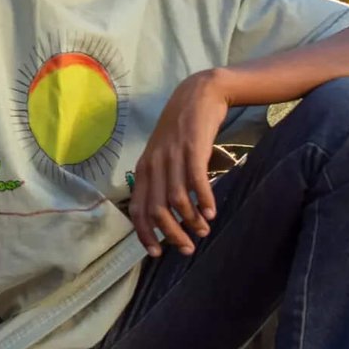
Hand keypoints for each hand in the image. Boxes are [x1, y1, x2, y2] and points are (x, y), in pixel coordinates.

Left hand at [130, 69, 229, 255]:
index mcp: (144, 168)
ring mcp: (172, 156)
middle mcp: (154, 164)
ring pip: (176, 200)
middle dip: (171, 235)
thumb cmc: (182, 131)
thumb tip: (166, 215)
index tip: (156, 253)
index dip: (144, 233)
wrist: (198, 95)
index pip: (136, 208)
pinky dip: (204, 201)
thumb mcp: (163, 155)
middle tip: (187, 248)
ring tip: (203, 231)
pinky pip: (195, 182)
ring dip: (190, 221)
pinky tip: (211, 213)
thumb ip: (161, 180)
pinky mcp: (192, 148)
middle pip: (156, 210)